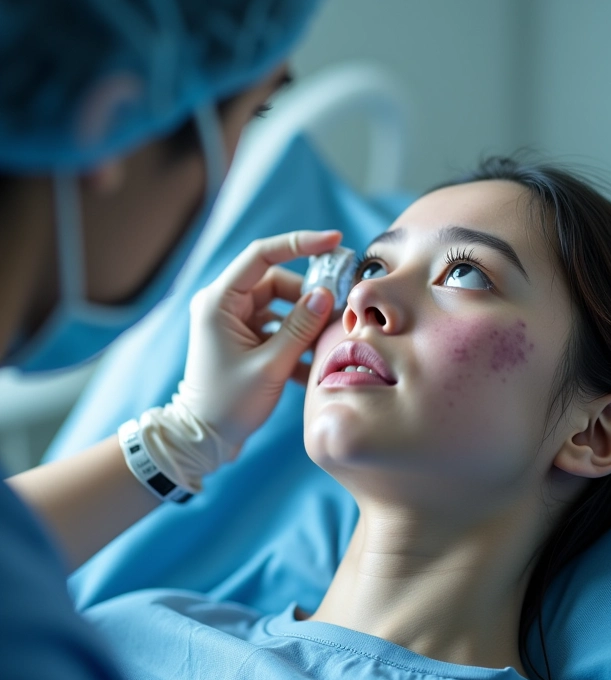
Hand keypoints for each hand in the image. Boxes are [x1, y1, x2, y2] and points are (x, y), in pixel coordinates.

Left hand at [176, 230, 339, 454]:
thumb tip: (325, 295)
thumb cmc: (229, 404)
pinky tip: (310, 366)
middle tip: (338, 313)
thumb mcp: (271, 365)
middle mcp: (223, 304)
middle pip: (276, 282)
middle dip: (308, 297)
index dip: (300, 244)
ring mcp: (233, 321)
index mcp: (219, 302)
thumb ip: (300, 327)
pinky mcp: (243, 338)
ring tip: (325, 345)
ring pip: (280, 305)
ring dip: (304, 323)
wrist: (204, 438)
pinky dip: (295, 341)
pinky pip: (276, 327)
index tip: (334, 241)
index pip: (263, 255)